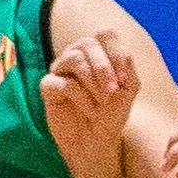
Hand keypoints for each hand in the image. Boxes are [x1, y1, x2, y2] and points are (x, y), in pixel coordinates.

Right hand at [41, 27, 143, 172]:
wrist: (97, 141)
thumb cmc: (111, 114)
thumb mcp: (128, 91)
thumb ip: (128, 68)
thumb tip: (121, 52)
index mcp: (98, 53)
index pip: (105, 36)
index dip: (116, 53)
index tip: (124, 79)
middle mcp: (78, 56)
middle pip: (87, 42)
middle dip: (103, 67)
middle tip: (112, 91)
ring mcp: (61, 70)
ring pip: (73, 58)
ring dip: (92, 81)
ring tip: (101, 101)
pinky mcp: (48, 88)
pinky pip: (61, 82)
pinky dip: (80, 96)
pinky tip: (89, 110)